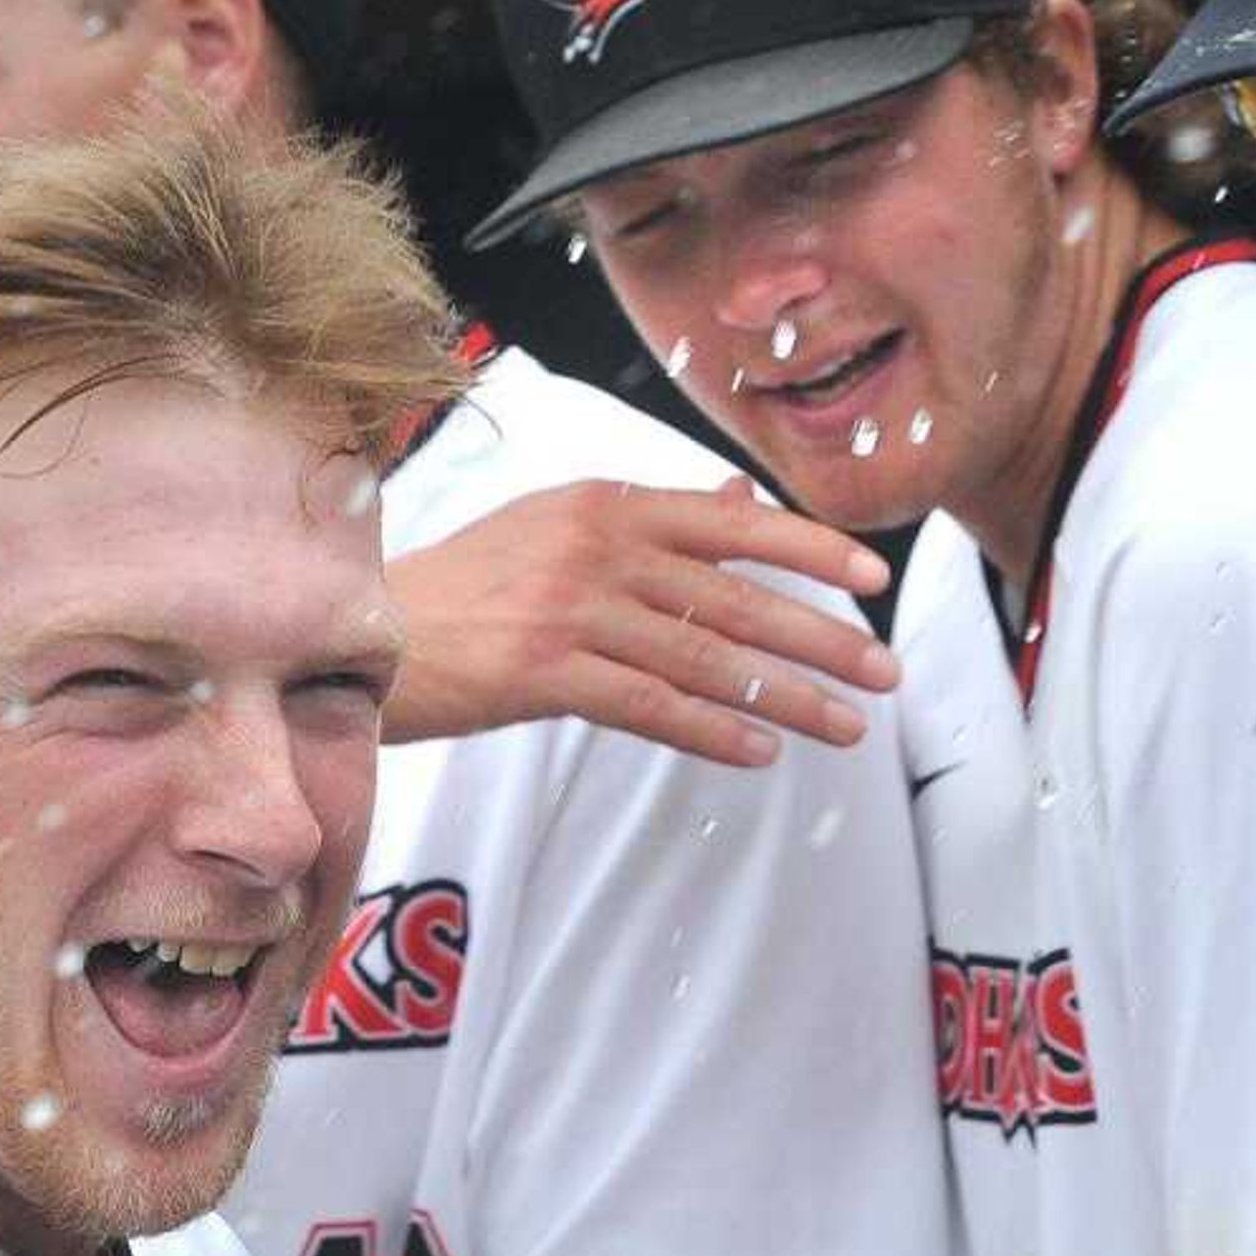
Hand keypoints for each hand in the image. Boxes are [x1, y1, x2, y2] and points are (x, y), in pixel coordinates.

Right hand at [382, 477, 896, 764]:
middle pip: (733, 596)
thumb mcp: (558, 526)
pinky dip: (710, 731)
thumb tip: (739, 502)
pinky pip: (649, 706)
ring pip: (703, 659)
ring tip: (843, 728)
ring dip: (783, 699)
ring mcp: (570, 610)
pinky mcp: (543, 672)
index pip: (730, 523)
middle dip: (820, 639)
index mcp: (606, 503)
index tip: (871, 578)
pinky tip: (759, 753)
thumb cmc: (469, 585)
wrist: (371, 630)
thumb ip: (651, 519)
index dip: (809, 550)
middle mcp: (596, 548)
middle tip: (884, 674)